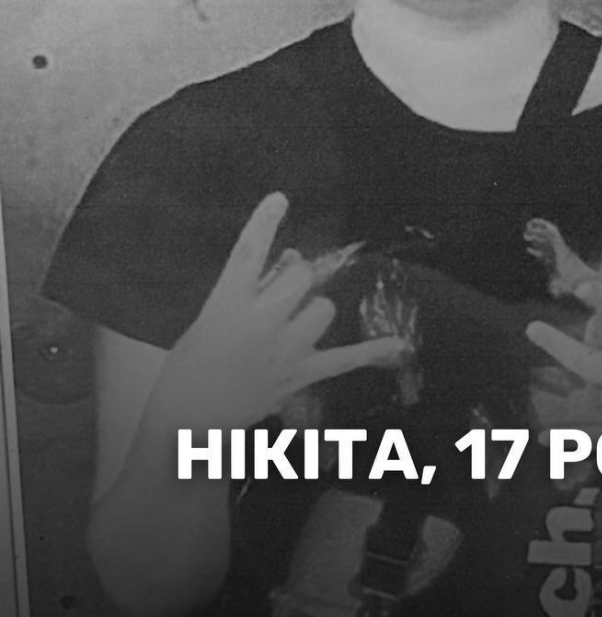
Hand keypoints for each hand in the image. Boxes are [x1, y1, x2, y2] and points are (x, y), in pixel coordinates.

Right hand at [152, 192, 403, 433]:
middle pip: (300, 277)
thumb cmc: (193, 362)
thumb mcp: (212, 316)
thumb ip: (250, 289)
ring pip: (322, 308)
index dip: (263, 224)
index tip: (280, 198)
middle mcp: (259, 323)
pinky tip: (399, 344)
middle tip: (279, 291)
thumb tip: (291, 262)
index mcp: (227, 304)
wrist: (187, 418)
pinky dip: (371, 351)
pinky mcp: (300, 374)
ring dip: (312, 309)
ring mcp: (284, 350)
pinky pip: (344, 359)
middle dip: (295, 277)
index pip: (247, 254)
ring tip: (292, 323)